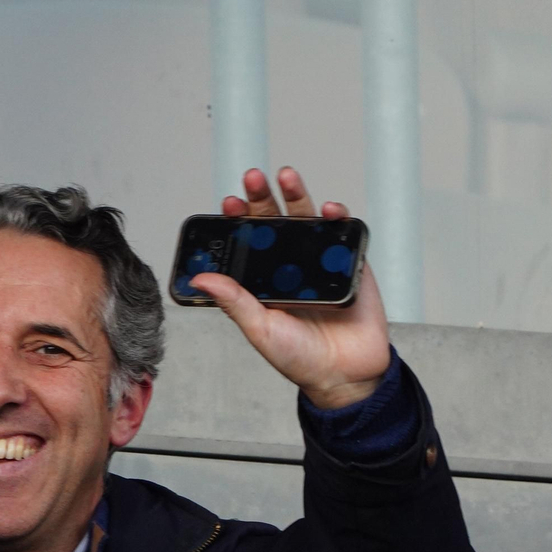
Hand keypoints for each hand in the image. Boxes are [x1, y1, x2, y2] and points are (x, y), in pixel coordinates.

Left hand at [189, 167, 391, 409]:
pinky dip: (338, 219)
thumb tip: (200, 278)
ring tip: (285, 176)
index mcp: (263, 280)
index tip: (228, 203)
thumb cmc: (299, 358)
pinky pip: (344, 236)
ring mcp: (319, 263)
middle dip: (263, 197)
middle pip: (275, 222)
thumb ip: (234, 301)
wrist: (345, 375)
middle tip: (252, 178)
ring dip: (298, 195)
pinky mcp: (351, 266)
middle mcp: (289, 266)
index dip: (238, 220)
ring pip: (307, 220)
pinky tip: (328, 209)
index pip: (247, 241)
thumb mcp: (260, 329)